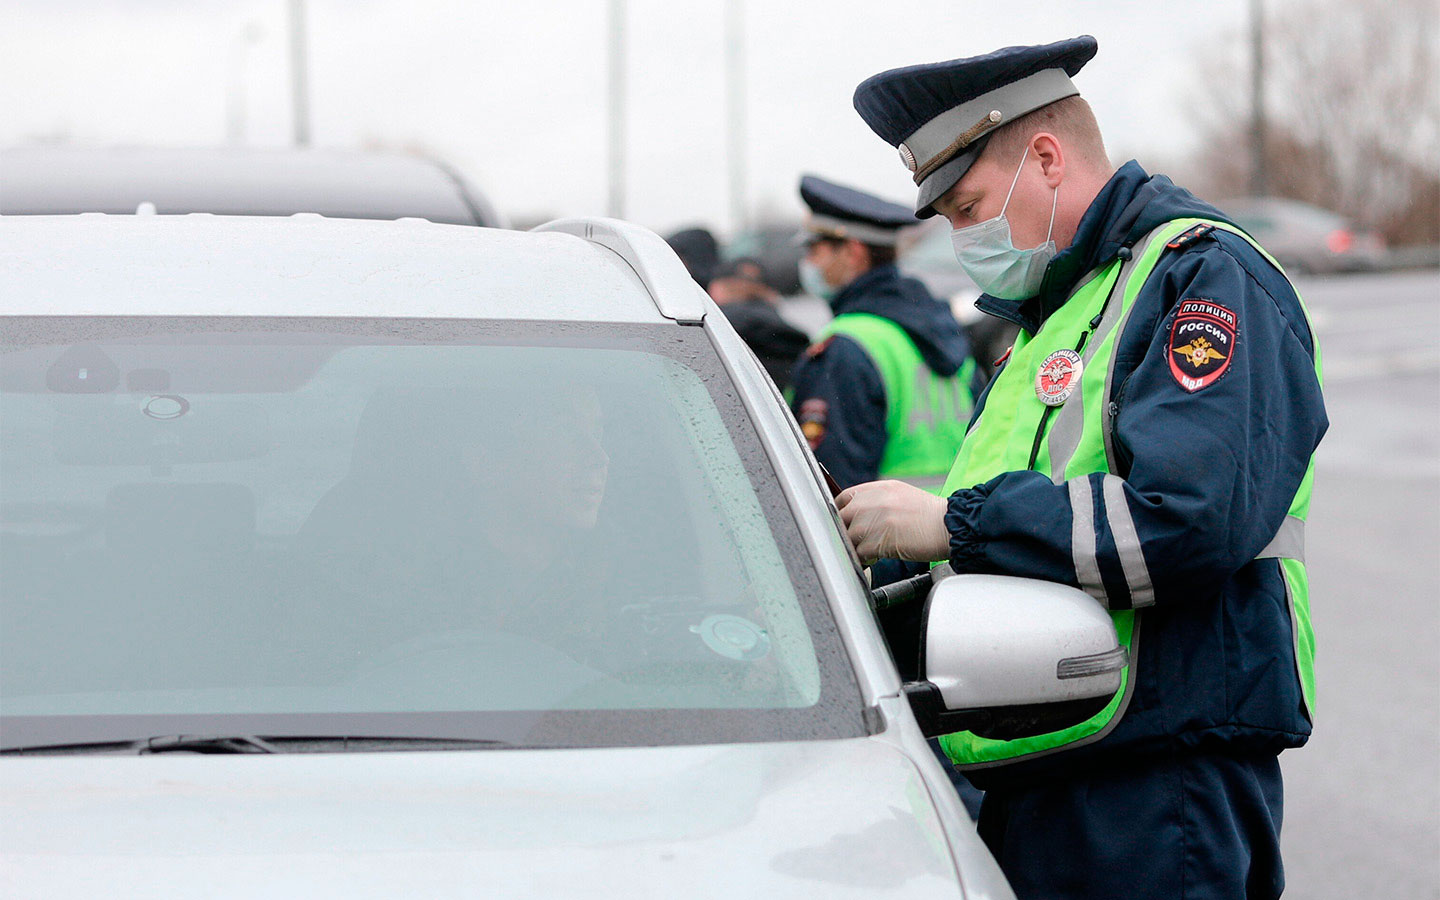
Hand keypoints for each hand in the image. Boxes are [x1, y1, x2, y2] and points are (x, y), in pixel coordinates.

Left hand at [835, 480, 949, 564]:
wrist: (949, 526)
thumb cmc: (929, 516)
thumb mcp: (900, 495)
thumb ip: (876, 500)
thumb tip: (858, 514)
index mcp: (878, 488)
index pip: (844, 497)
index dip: (842, 513)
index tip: (845, 523)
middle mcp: (873, 501)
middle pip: (842, 517)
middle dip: (847, 531)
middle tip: (858, 540)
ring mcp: (875, 520)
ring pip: (850, 536)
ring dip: (857, 546)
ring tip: (871, 550)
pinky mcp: (879, 540)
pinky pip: (860, 552)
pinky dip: (866, 558)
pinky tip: (877, 557)